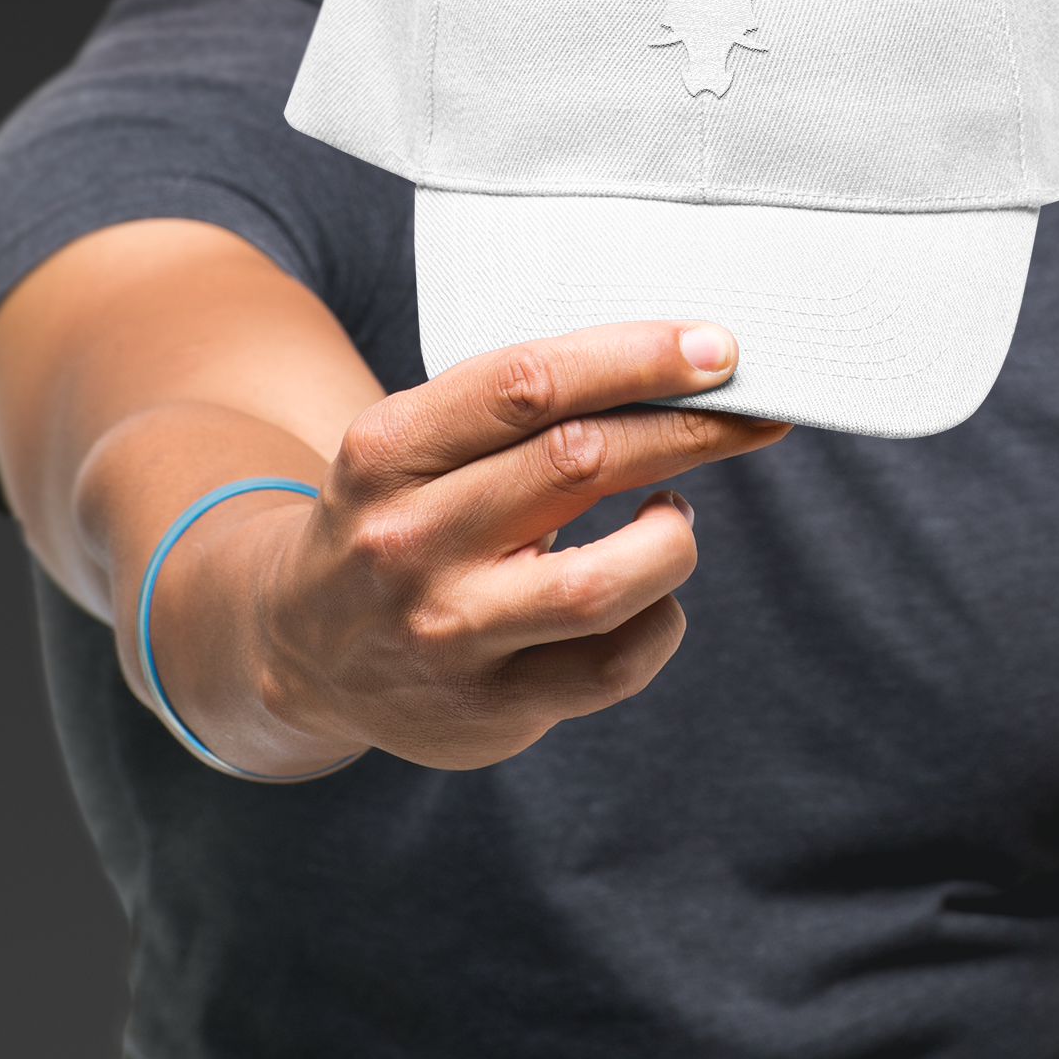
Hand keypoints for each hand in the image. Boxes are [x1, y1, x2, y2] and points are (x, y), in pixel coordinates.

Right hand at [148, 320, 787, 772]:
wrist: (302, 645)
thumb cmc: (403, 515)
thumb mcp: (421, 445)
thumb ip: (524, 414)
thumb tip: (685, 369)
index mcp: (389, 451)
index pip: (528, 385)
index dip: (636, 360)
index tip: (717, 347)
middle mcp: (407, 542)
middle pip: (580, 465)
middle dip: (689, 430)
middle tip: (756, 413)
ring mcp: (446, 635)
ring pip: (604, 582)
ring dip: (671, 535)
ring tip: (669, 513)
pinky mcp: (487, 711)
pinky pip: (615, 664)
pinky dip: (660, 617)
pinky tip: (648, 594)